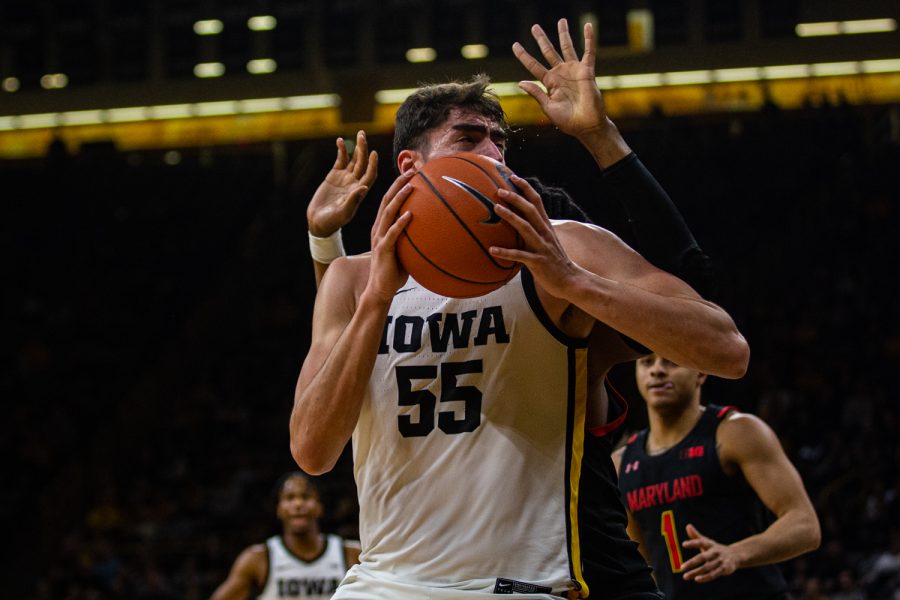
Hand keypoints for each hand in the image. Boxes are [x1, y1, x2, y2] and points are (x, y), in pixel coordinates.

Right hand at [307, 130, 377, 236]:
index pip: (370, 174)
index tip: (374, 153)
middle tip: (363, 135)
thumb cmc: (333, 221)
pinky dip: (341, 150)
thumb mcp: (343, 212)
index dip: (373, 164)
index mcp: (360, 191)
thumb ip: (353, 200)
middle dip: (364, 149)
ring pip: (354, 159)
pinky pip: (340, 160)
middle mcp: (355, 182)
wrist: (319, 222)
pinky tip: (340, 140)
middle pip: (363, 163)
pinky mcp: (334, 175)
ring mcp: (345, 178)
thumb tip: (364, 187)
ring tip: (359, 133)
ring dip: (357, 147)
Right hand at [366, 172, 414, 302]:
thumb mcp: (405, 249)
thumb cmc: (395, 270)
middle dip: (398, 183)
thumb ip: (413, 237)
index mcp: (382, 226)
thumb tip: (434, 230)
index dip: (398, 184)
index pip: (389, 200)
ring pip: (387, 213)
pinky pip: (392, 234)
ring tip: (410, 186)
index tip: (412, 171)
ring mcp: (379, 238)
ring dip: (399, 198)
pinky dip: (400, 223)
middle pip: (387, 200)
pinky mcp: (383, 250)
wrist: (380, 289)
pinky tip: (410, 215)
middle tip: (411, 170)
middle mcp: (378, 228)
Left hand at [489, 175, 583, 298]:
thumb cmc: (555, 262)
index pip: (537, 202)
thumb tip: (520, 223)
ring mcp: (542, 247)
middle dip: (516, 198)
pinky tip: (492, 249)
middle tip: (500, 190)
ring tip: (496, 208)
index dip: (525, 188)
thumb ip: (535, 231)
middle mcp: (545, 233)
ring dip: (510, 217)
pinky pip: (520, 255)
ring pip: (526, 228)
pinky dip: (506, 252)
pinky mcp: (538, 262)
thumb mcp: (547, 242)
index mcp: (546, 227)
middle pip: (530, 210)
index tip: (513, 177)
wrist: (572, 280)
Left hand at [513, 19, 609, 141]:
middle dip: (541, 39)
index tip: (515, 45)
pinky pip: (588, 51)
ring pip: (567, 47)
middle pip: (548, 51)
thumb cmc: (568, 121)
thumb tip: (520, 82)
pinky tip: (587, 25)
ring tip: (561, 20)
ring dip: (564, 34)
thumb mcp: (548, 107)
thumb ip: (536, 93)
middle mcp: (560, 74)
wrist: (586, 125)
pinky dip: (589, 39)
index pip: (533, 66)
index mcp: (549, 83)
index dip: (524, 55)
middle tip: (534, 27)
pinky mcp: (586, 71)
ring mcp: (573, 70)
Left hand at [680, 524, 739, 582]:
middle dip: (692, 563)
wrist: (736, 555)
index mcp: (710, 544)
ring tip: (685, 576)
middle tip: (681, 567)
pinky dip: (706, 577)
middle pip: (702, 557)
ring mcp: (720, 561)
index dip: (693, 543)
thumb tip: (688, 526)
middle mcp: (715, 552)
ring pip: (707, 567)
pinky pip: (714, 574)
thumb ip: (696, 536)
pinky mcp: (724, 569)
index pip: (701, 542)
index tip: (683, 544)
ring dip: (696, 572)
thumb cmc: (716, 549)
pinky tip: (697, 579)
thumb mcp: (707, 542)